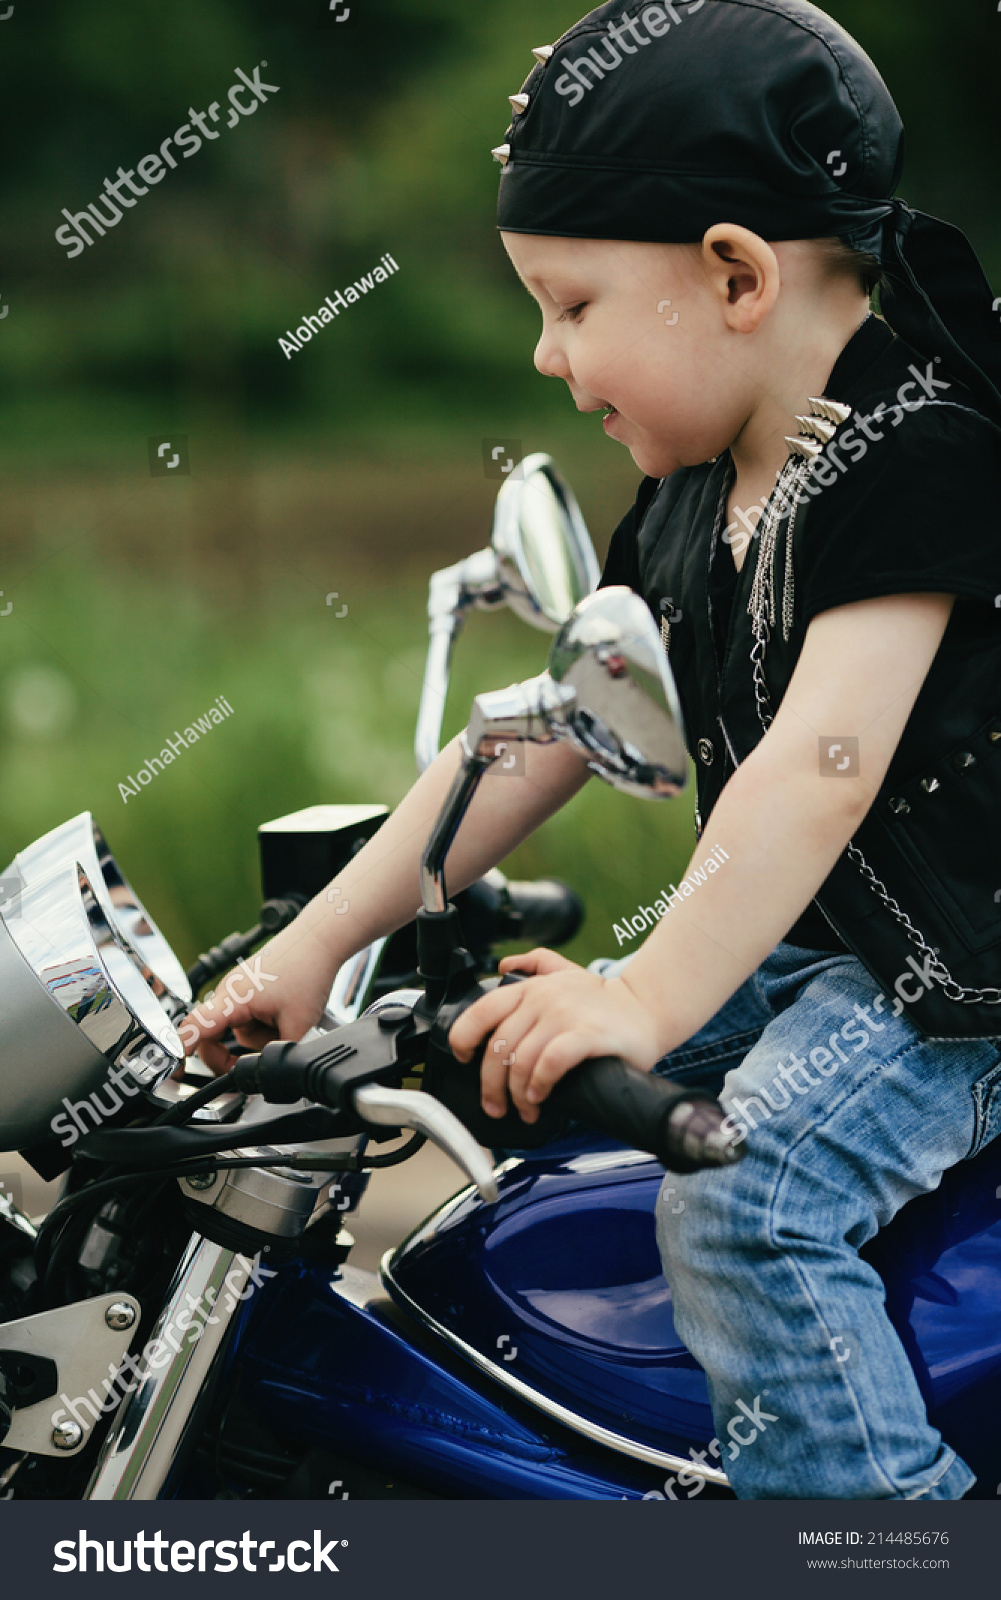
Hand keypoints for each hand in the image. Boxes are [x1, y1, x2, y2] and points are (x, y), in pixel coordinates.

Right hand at [178, 920, 339, 1072]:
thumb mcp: (299, 1024)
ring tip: (287, 1021)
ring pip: (239, 1031)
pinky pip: (249, 1018)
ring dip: (259, 1037)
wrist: (319, 940)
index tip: (173, 1066)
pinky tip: (286, 1014)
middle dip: (229, 1057)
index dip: (181, 1050)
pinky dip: (265, 1024)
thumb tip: (272, 1072)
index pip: (196, 1027)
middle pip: (212, 1037)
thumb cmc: (307, 969)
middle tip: (244, 1069)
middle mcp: (229, 992)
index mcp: (233, 998)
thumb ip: (280, 1053)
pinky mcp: (250, 989)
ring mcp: (239, 989)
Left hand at [447, 947, 662, 1123]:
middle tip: (496, 1105)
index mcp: (531, 987)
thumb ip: (535, 964)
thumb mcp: (566, 971)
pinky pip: (551, 1063)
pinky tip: (541, 1096)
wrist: (647, 1009)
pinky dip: (540, 1084)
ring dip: (517, 1093)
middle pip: (500, 1048)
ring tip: (525, 1108)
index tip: (465, 1060)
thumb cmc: (604, 999)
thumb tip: (503, 965)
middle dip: (492, 1085)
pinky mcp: (588, 1034)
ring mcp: (565, 1015)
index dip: (464, 1039)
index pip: (481, 1011)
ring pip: (522, 1060)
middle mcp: (543, 998)